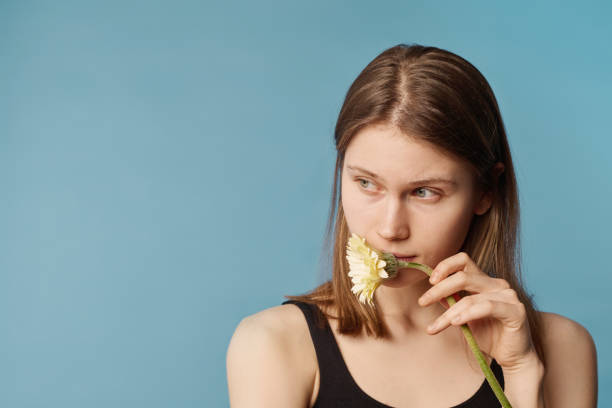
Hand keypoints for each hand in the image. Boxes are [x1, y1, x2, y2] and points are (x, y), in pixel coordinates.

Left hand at [417, 252, 537, 370]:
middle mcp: (497, 284)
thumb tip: (432, 293)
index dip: (445, 266)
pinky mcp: (516, 311)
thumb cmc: (488, 334)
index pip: (463, 260)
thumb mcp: (462, 316)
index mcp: (484, 281)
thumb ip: (451, 302)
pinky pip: (487, 307)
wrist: (511, 356)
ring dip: (448, 313)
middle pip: (463, 276)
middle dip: (439, 289)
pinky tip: (455, 323)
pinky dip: (467, 314)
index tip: (430, 281)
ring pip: (470, 298)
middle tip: (423, 302)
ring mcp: (508, 296)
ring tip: (435, 326)